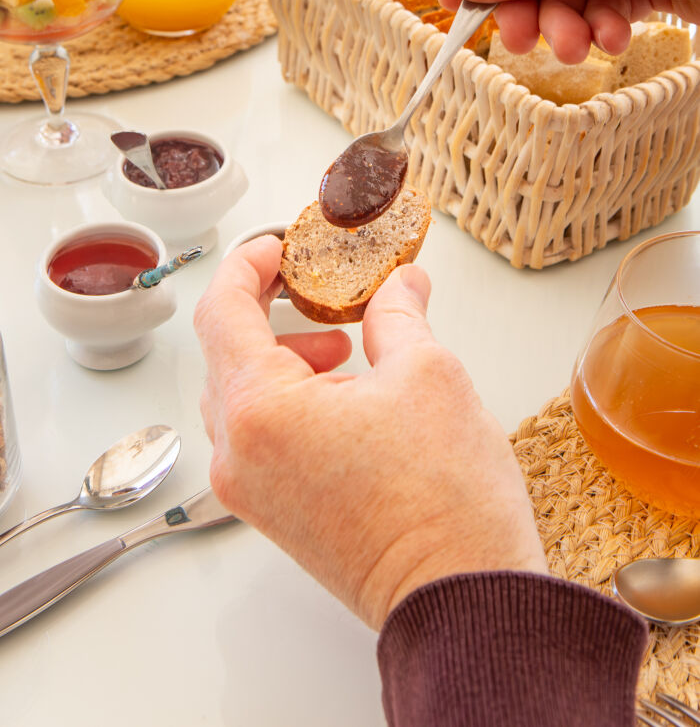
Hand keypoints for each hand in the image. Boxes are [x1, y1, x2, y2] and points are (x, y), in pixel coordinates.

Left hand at [195, 236, 546, 630]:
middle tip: (316, 287)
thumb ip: (398, 314)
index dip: (247, 265)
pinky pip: (261, 437)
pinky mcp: (276, 514)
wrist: (463, 600)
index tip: (279, 247)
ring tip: (345, 348)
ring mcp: (252, 491)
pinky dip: (292, 401)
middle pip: (227, 353)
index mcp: (259, 411)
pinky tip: (348, 395)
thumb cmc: (445, 503)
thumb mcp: (426, 374)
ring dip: (285, 358)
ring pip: (244, 397)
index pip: (221, 310)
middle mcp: (239, 455)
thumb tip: (400, 284)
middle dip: (271, 310)